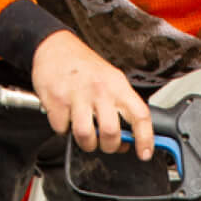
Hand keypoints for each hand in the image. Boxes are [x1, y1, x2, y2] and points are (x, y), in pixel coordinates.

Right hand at [31, 31, 154, 158]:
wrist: (54, 47)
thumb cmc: (84, 66)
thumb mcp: (110, 79)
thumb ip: (120, 107)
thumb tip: (127, 140)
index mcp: (118, 85)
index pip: (140, 115)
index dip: (145, 138)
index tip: (145, 153)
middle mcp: (100, 90)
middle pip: (111, 132)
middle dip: (109, 146)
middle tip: (105, 143)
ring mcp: (77, 95)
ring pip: (85, 136)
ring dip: (86, 143)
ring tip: (85, 134)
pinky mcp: (56, 101)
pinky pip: (62, 129)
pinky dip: (64, 130)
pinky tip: (66, 118)